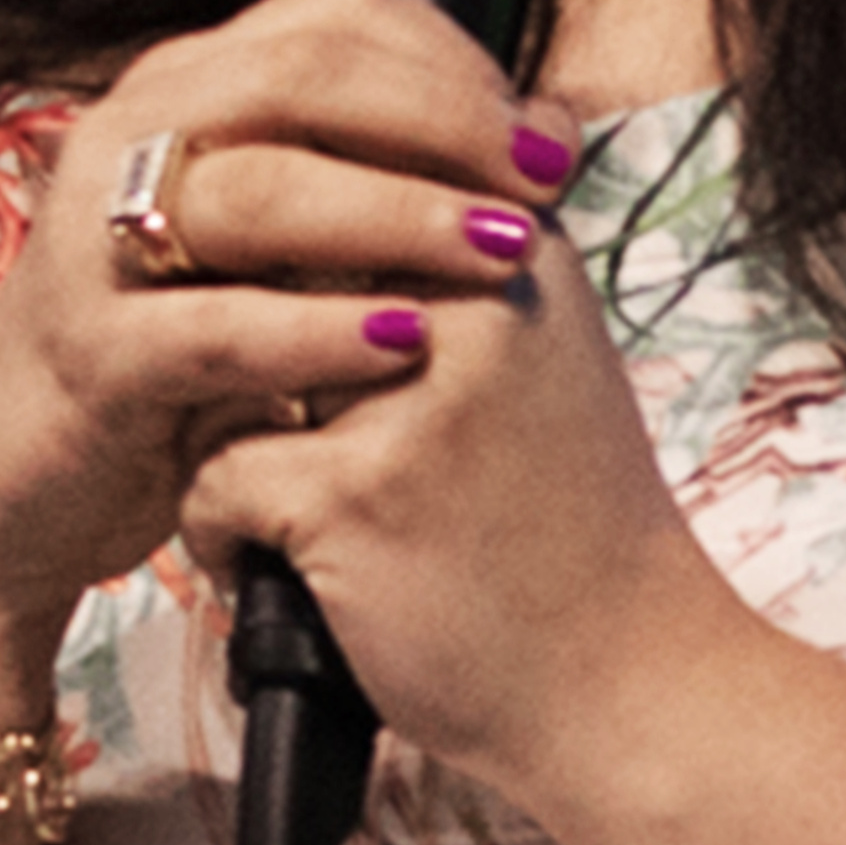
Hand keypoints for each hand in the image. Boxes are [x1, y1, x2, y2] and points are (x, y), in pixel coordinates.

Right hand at [0, 0, 579, 678]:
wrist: (23, 493)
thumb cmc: (183, 353)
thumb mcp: (287, 247)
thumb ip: (385, 176)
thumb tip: (549, 121)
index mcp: (189, 87)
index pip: (337, 17)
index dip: (455, 61)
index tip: (547, 133)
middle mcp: (133, 133)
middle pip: (304, 75)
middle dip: (443, 120)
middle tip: (544, 179)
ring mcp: (96, 239)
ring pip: (260, 187)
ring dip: (397, 213)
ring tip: (502, 248)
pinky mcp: (89, 352)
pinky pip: (213, 327)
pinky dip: (316, 331)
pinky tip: (405, 341)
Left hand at [177, 212, 737, 805]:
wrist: (631, 681)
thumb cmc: (573, 520)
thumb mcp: (549, 351)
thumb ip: (467, 260)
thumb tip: (394, 175)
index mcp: (522, 246)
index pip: (356, 163)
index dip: (297, 232)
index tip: (294, 314)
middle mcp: (473, 295)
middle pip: (276, 253)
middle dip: (249, 332)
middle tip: (267, 409)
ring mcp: (413, 393)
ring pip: (227, 357)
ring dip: (224, 428)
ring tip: (271, 490)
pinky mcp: (353, 494)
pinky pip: (214, 474)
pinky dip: (222, 535)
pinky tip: (275, 568)